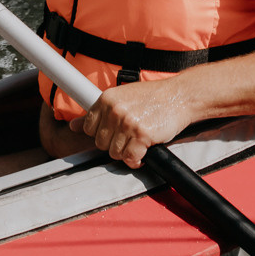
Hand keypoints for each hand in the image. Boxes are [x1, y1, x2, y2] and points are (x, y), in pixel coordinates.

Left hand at [71, 79, 194, 168]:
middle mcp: (115, 110)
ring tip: (138, 141)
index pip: (89, 128)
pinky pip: (130, 159)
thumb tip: (73, 126)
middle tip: (130, 135)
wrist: (181, 95)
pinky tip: (144, 152)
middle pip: (101, 144)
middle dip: (115, 143)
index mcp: (107, 99)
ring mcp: (128, 123)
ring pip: (114, 153)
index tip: (115, 130)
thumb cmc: (153, 97)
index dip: (103, 133)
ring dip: (127, 152)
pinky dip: (137, 160)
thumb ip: (98, 112)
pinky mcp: (142, 135)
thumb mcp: (123, 97)